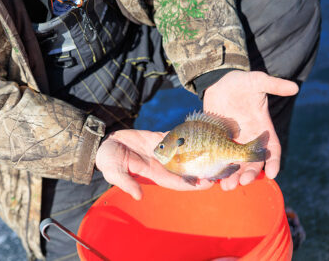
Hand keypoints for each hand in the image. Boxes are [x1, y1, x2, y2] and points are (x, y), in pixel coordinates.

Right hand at [96, 129, 212, 199]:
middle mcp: (163, 164)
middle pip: (187, 169)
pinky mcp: (161, 138)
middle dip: (203, 170)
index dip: (192, 184)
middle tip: (222, 167)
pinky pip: (178, 138)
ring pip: (186, 153)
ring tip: (219, 149)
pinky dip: (190, 136)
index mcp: (154, 174)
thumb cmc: (108, 159)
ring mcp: (163, 151)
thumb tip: (138, 196)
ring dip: (201, 153)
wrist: (106, 143)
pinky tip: (203, 132)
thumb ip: (126, 182)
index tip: (208, 183)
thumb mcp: (113, 172)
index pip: (177, 182)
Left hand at [203, 71, 298, 189]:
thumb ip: (273, 85)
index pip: (272, 149)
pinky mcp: (217, 141)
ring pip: (236, 164)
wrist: (219, 83)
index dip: (273, 162)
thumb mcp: (257, 81)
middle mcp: (249, 139)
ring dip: (233, 176)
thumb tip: (294, 87)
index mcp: (262, 128)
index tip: (271, 174)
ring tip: (227, 186)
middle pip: (253, 162)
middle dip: (249, 174)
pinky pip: (219, 158)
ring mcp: (233, 141)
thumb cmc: (241, 82)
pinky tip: (213, 178)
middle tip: (242, 182)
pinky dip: (218, 169)